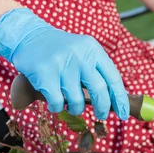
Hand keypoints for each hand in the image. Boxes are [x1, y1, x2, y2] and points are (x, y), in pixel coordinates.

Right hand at [0, 8, 128, 119]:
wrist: (30, 36)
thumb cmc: (62, 52)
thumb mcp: (83, 53)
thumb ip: (97, 71)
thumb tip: (115, 100)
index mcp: (94, 50)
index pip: (113, 78)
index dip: (120, 99)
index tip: (124, 114)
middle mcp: (80, 56)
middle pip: (99, 90)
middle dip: (102, 108)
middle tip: (101, 116)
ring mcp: (62, 64)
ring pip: (77, 100)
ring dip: (75, 108)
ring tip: (71, 105)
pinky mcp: (44, 73)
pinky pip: (57, 102)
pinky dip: (56, 107)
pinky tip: (55, 103)